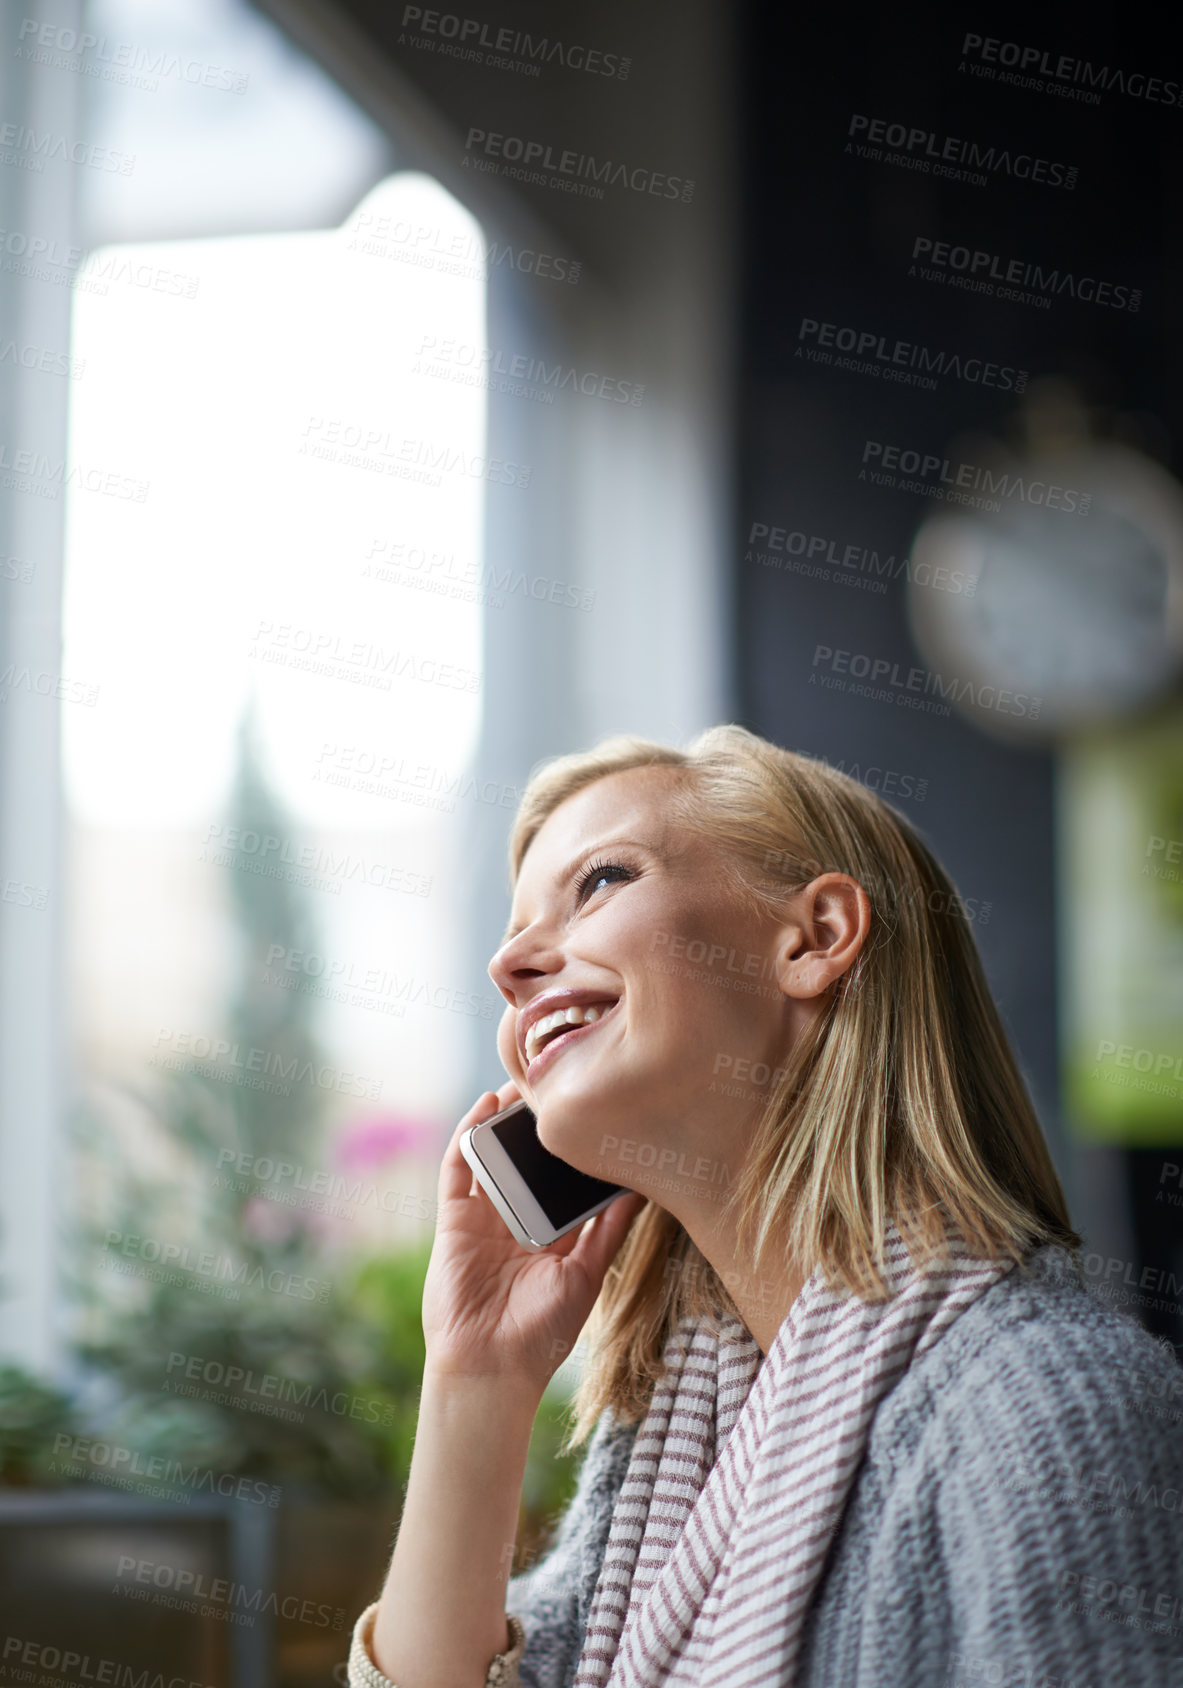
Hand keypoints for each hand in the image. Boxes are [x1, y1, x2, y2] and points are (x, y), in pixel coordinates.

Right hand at [422, 1080, 647, 1396]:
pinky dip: (468, 1134)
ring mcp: (482, 1218)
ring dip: (504, 1118)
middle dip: (538, 1125)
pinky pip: (458, 1168)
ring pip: (492, 1154)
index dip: (571, 1148)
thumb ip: (609, 1230)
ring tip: (525, 1081)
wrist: (493, 1368)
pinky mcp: (454, 1219)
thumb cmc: (543, 1333)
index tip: (593, 1111)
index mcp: (547, 1235)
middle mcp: (514, 1221)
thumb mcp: (587, 1274)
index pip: (560, 1180)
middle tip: (557, 1083)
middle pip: (525, 1160)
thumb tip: (641, 1188)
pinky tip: (486, 1105)